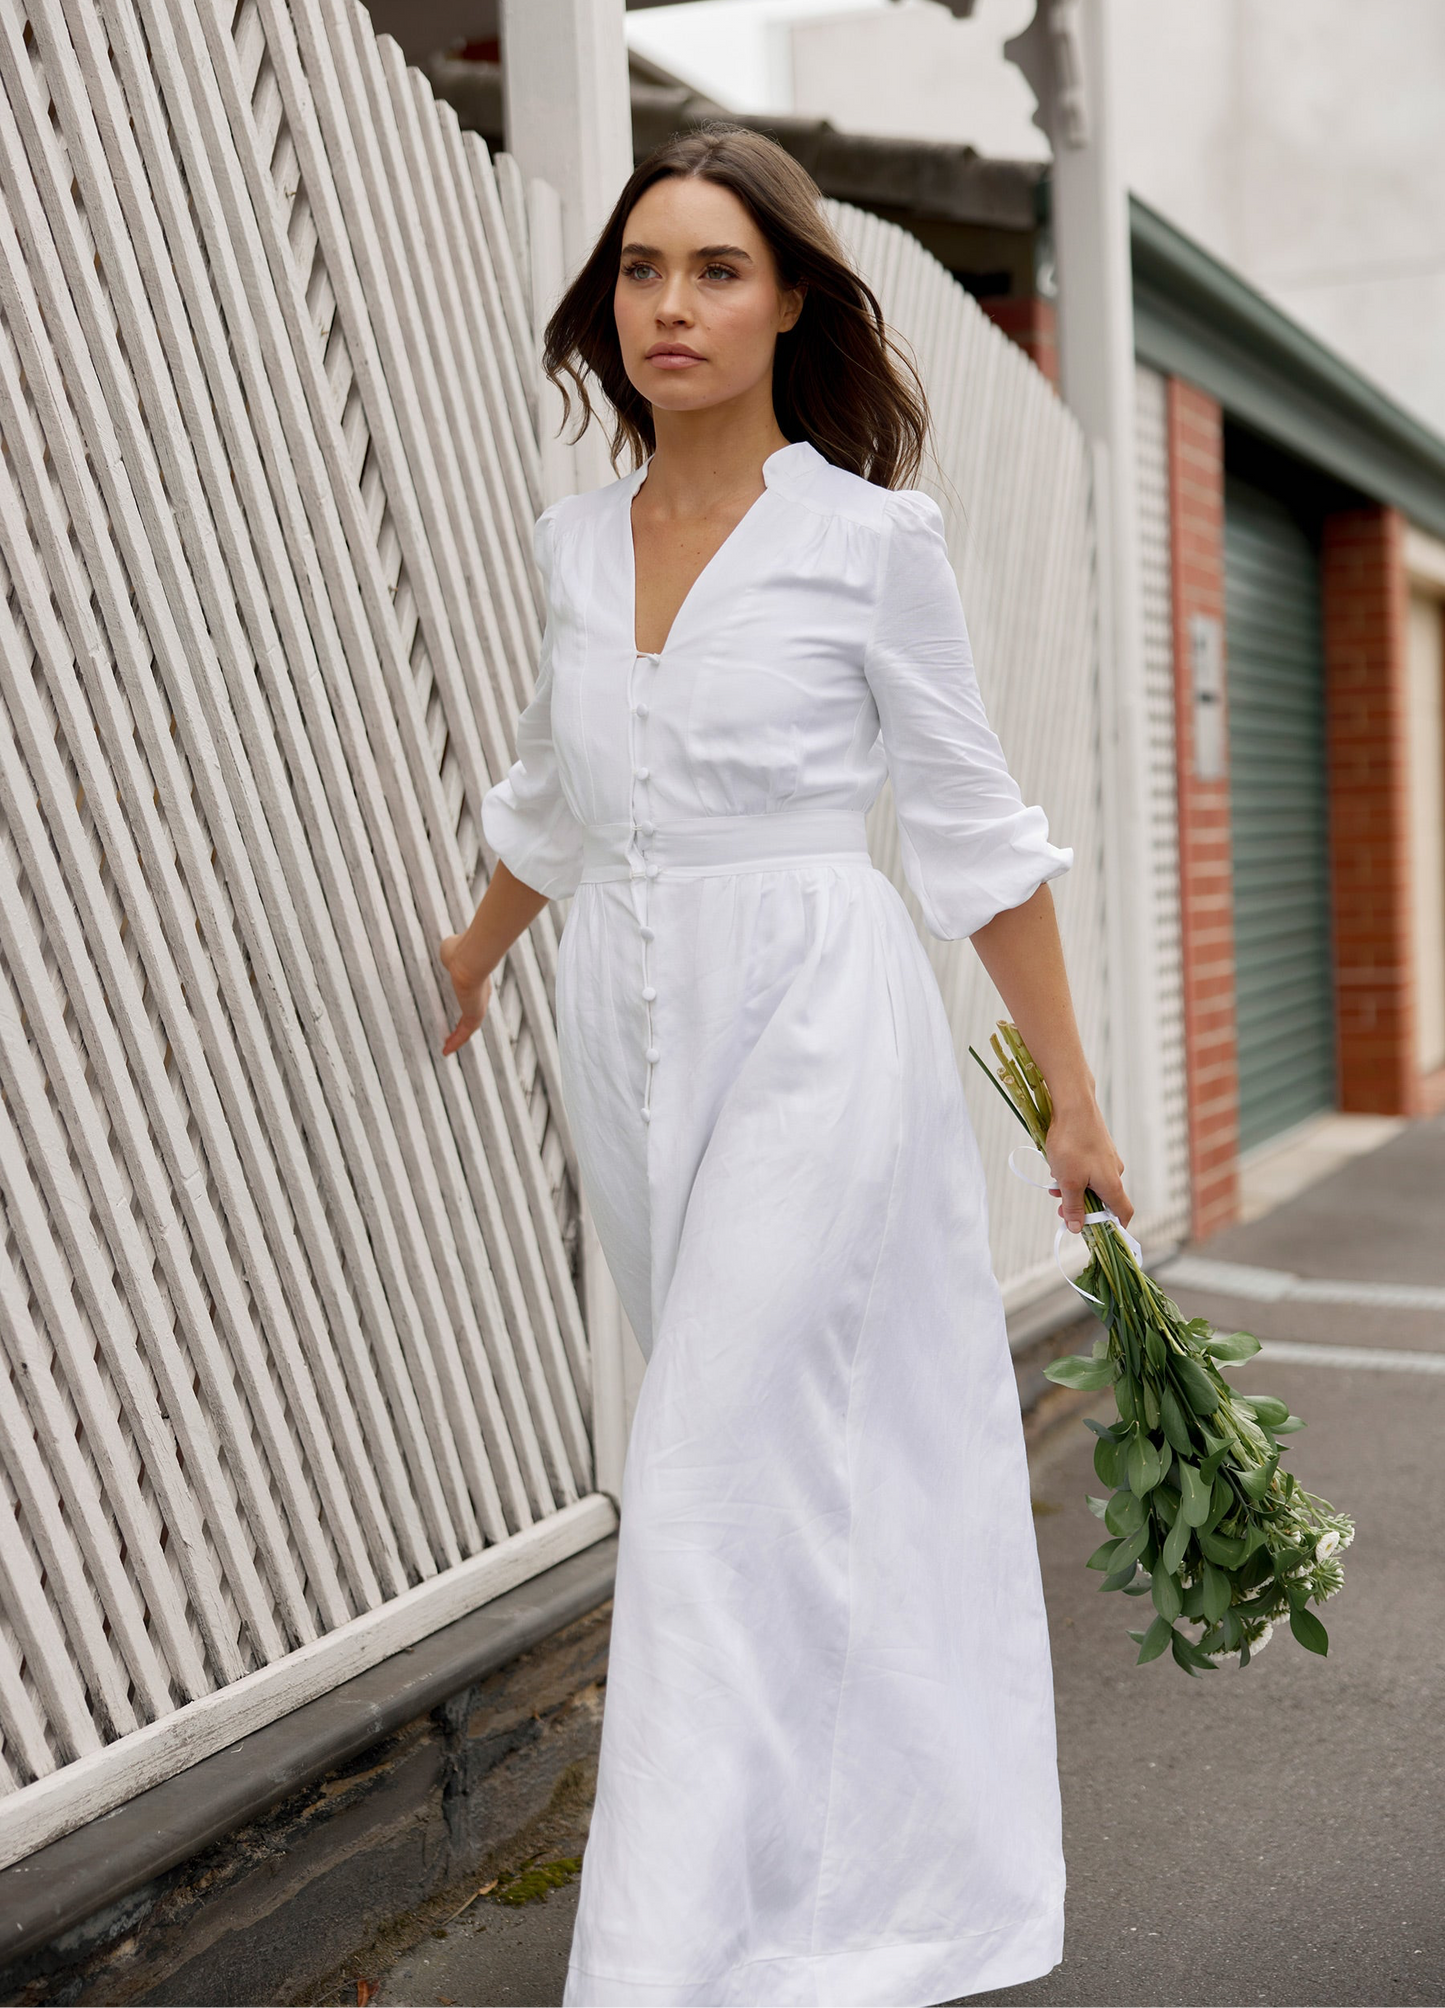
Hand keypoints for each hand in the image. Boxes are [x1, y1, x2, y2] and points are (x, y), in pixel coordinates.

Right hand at [438, 933, 492, 1056]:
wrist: (469, 959)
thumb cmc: (460, 951)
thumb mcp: (452, 952)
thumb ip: (450, 954)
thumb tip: (447, 950)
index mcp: (476, 982)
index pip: (471, 998)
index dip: (464, 1007)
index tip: (457, 1013)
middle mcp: (480, 997)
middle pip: (471, 1017)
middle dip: (461, 1027)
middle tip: (452, 1037)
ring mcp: (479, 1007)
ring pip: (468, 1028)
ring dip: (458, 1039)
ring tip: (447, 1049)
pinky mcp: (474, 1016)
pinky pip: (464, 1034)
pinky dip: (455, 1043)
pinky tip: (446, 1051)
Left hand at [1044, 1096, 1131, 1234]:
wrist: (1073, 1105)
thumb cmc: (1072, 1144)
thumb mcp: (1068, 1182)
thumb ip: (1073, 1207)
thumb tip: (1077, 1228)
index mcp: (1113, 1185)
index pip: (1124, 1214)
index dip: (1115, 1228)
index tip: (1100, 1236)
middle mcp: (1114, 1172)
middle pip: (1104, 1200)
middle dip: (1082, 1207)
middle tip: (1060, 1209)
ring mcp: (1107, 1158)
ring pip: (1092, 1183)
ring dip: (1074, 1189)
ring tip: (1053, 1185)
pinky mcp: (1097, 1146)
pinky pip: (1087, 1168)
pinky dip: (1073, 1173)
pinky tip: (1056, 1167)